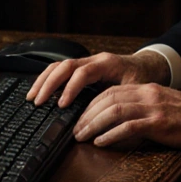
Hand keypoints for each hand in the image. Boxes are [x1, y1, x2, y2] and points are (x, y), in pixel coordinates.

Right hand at [26, 51, 169, 107]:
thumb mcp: (136, 91)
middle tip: (38, 101)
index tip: (61, 105)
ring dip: (44, 80)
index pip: (82, 72)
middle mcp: (95, 60)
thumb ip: (120, 102)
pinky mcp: (83, 68)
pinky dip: (48, 79)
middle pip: (65, 66)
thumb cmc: (143, 79)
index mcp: (108, 64)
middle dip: (49, 83)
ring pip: (59, 65)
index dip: (70, 88)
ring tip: (32, 97)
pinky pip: (61, 69)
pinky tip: (40, 91)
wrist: (148, 66)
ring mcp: (88, 62)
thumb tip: (104, 121)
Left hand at [73, 83, 180, 150]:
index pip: (110, 91)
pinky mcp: (160, 123)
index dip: (91, 105)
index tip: (79, 118)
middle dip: (86, 115)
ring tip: (82, 137)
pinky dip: (111, 134)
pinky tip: (101, 142)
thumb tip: (119, 125)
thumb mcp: (164, 107)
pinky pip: (129, 126)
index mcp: (147, 89)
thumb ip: (143, 110)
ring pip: (114, 110)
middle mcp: (148, 94)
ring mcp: (154, 108)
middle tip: (74, 130)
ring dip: (93, 124)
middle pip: (107, 99)